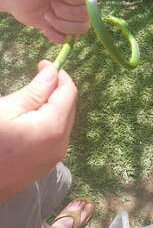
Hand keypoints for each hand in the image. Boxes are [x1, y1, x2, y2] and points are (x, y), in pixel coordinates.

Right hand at [0, 61, 76, 201]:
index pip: (69, 92)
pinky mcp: (46, 164)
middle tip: (36, 77)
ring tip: (30, 96)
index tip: (43, 63)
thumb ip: (36, 90)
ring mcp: (55, 157)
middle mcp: (62, 144)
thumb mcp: (8, 109)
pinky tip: (31, 116)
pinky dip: (49, 119)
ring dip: (52, 103)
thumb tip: (53, 72)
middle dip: (56, 88)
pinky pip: (55, 134)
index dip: (59, 74)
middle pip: (69, 106)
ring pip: (63, 119)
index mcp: (54, 128)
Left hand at [2, 0, 100, 42]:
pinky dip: (55, 35)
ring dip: (61, 24)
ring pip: (82, 27)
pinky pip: (71, 39)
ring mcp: (77, 16)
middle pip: (88, 13)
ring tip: (47, 15)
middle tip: (51, 3)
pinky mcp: (69, 30)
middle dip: (65, 11)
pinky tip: (45, 26)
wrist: (14, 0)